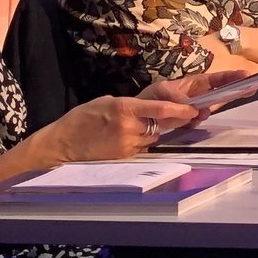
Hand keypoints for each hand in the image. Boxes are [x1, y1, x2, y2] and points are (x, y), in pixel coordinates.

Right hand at [36, 94, 200, 162]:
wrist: (63, 143)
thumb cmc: (82, 118)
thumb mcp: (105, 102)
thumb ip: (129, 104)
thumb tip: (148, 107)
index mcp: (124, 109)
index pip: (161, 109)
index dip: (181, 109)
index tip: (194, 109)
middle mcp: (129, 127)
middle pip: (161, 124)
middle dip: (171, 120)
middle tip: (179, 116)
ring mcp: (127, 144)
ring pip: (153, 136)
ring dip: (152, 131)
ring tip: (137, 126)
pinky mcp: (124, 156)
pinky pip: (142, 147)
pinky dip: (141, 141)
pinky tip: (127, 138)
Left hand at [140, 69, 251, 126]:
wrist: (138, 116)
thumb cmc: (150, 98)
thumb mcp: (161, 92)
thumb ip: (177, 98)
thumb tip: (194, 108)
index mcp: (193, 84)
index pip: (215, 79)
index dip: (230, 77)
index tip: (246, 75)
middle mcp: (197, 95)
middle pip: (220, 93)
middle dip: (234, 91)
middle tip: (250, 89)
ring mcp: (194, 109)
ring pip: (207, 110)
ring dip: (203, 113)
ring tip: (193, 115)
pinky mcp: (188, 122)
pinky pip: (196, 122)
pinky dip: (192, 123)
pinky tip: (183, 122)